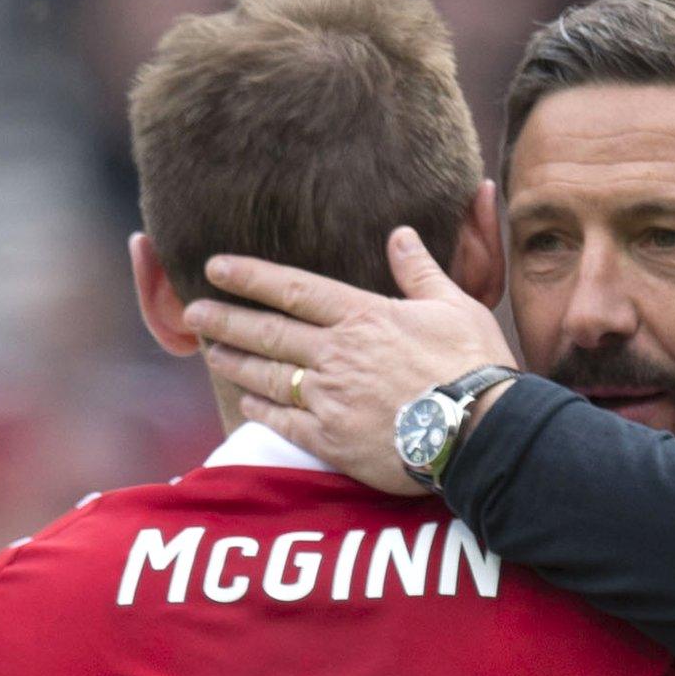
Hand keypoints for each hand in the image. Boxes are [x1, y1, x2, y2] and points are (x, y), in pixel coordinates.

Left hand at [185, 222, 517, 494]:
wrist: (481, 433)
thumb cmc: (473, 366)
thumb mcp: (454, 305)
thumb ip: (420, 270)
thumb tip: (401, 234)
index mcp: (362, 316)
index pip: (294, 289)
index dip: (251, 276)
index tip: (216, 267)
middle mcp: (336, 354)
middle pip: (268, 332)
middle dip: (226, 318)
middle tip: (194, 311)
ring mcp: (329, 398)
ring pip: (269, 376)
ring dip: (237, 362)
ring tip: (213, 353)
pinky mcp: (332, 441)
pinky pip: (285, 423)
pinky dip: (262, 412)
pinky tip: (248, 404)